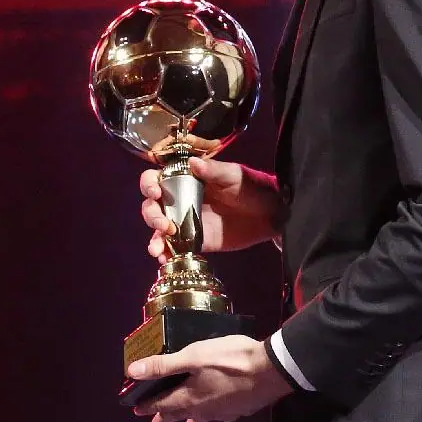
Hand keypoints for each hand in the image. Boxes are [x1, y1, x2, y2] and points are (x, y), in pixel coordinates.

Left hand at [128, 335, 291, 421]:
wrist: (271, 370)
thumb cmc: (228, 360)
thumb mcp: (193, 357)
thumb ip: (164, 366)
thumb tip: (132, 373)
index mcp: (189, 397)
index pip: (162, 403)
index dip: (148, 405)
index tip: (136, 409)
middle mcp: (204, 409)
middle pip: (180, 413)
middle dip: (166, 416)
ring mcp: (223, 412)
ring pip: (200, 417)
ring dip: (188, 418)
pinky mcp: (240, 409)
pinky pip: (219, 415)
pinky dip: (211, 415)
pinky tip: (216, 413)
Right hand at [139, 159, 281, 262]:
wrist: (272, 214)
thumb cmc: (252, 187)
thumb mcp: (234, 176)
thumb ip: (214, 170)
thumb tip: (193, 163)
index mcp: (186, 179)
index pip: (157, 178)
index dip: (149, 184)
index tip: (155, 192)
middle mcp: (180, 199)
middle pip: (153, 206)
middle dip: (152, 215)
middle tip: (164, 225)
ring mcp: (186, 221)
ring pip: (159, 229)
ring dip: (154, 238)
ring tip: (158, 248)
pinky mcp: (195, 241)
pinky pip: (175, 247)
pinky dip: (165, 254)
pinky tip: (164, 259)